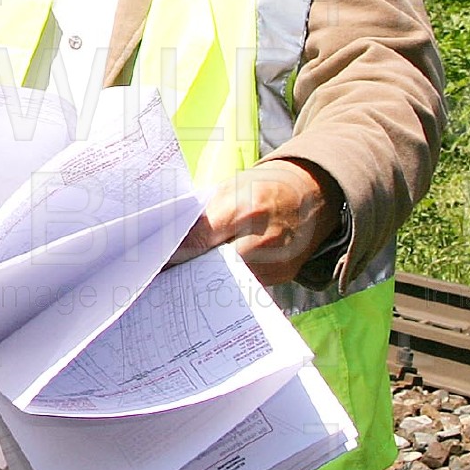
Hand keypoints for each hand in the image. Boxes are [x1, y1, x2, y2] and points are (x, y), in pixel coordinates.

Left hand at [168, 159, 337, 285]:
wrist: (314, 194)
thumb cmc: (267, 186)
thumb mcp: (232, 187)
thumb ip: (204, 213)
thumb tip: (173, 238)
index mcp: (249, 208)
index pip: (201, 238)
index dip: (176, 250)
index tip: (155, 259)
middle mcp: (267, 240)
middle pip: (213, 265)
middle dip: (189, 268)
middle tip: (163, 273)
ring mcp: (279, 262)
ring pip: (230, 279)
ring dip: (207, 278)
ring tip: (184, 278)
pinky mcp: (284, 275)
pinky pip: (247, 283)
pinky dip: (229, 280)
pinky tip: (213, 278)